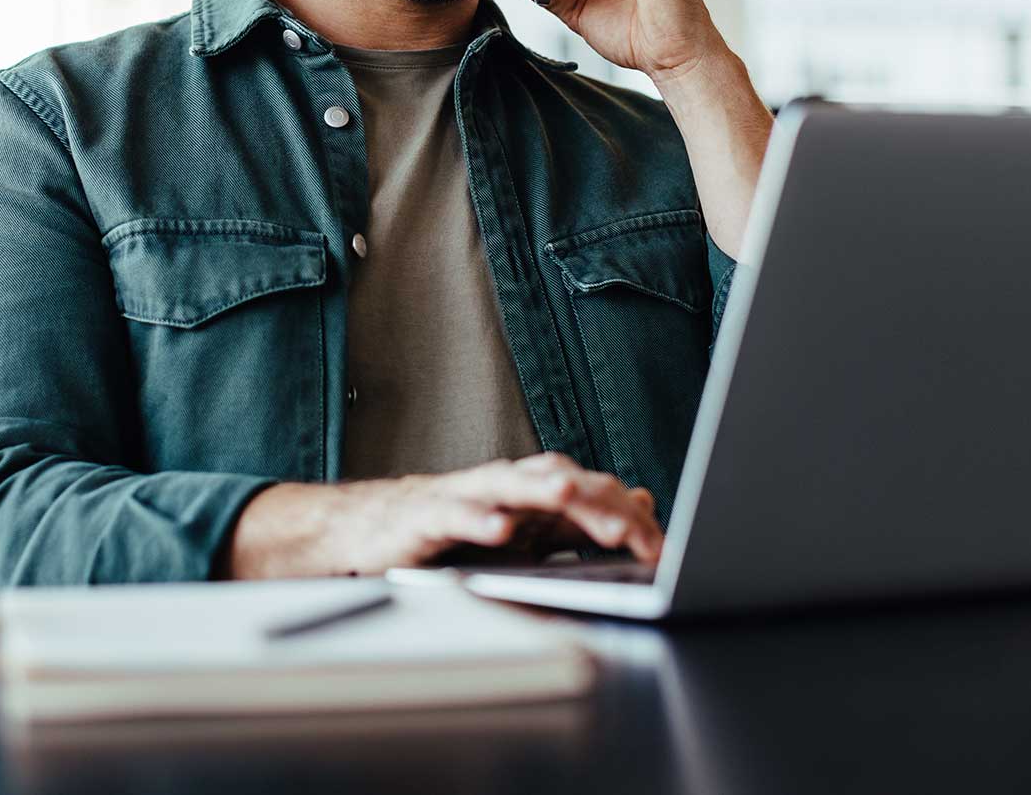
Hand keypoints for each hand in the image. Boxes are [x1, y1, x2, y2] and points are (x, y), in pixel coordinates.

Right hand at [223, 451, 661, 578]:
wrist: (370, 532)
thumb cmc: (451, 532)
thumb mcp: (526, 533)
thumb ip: (580, 521)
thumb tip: (640, 501)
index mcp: (531, 492)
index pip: (590, 494)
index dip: (626, 518)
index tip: (660, 549)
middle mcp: (503, 486)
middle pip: (558, 482)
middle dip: (596, 504)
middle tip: (633, 531)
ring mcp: (464, 497)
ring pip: (508, 486)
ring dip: (540, 490)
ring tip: (568, 497)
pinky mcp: (426, 517)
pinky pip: (454, 516)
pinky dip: (477, 521)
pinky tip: (499, 532)